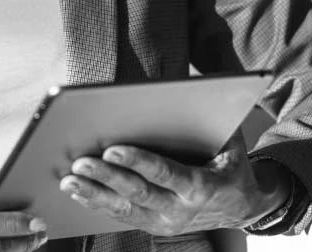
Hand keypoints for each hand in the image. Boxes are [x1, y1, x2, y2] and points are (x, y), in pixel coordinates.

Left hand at [58, 131, 289, 235]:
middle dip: (106, 178)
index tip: (112, 150)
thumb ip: (214, 117)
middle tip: (80, 163)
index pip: (164, 173)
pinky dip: (98, 204)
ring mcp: (165, 222)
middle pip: (137, 193)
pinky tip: (79, 192)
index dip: (138, 162)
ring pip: (124, 209)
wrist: (243, 208)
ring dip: (94, 194)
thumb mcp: (232, 142)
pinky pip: (122, 216)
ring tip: (69, 181)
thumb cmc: (233, 168)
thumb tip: (194, 84)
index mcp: (201, 187)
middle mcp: (181, 209)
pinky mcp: (153, 226)